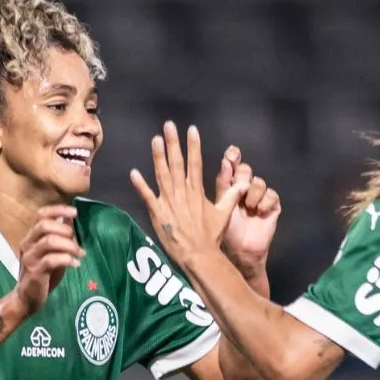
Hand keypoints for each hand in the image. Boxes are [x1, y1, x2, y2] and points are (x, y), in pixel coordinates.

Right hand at [11, 205, 82, 318]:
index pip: (41, 215)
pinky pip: (51, 260)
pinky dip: (67, 259)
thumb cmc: (42, 274)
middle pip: (44, 225)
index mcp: (31, 237)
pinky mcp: (34, 271)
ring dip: (68, 245)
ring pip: (49, 241)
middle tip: (76, 241)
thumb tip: (69, 219)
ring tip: (79, 254)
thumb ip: (59, 237)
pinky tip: (75, 264)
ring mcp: (29, 258)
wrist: (27, 298)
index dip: (58, 210)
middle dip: (65, 229)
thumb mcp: (52, 252)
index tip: (75, 212)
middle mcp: (27, 244)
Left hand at [129, 122, 248, 268]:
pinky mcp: (158, 213)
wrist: (199, 254)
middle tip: (169, 125)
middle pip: (177, 163)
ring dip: (158, 157)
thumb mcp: (223, 214)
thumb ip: (231, 196)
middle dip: (173, 143)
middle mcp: (182, 193)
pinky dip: (140, 185)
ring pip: (162, 175)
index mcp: (197, 191)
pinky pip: (147, 197)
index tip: (191, 129)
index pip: (195, 163)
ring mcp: (169, 202)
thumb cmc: (211, 236)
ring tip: (155, 139)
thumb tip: (244, 184)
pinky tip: (134, 172)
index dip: (193, 145)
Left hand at [217, 145, 281, 271]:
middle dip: (242, 178)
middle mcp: (245, 187)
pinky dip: (264, 203)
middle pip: (246, 169)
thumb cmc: (228, 228)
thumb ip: (224, 183)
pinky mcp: (272, 205)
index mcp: (230, 186)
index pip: (232, 165)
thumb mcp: (221, 204)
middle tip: (240, 190)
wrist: (242, 249)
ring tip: (249, 209)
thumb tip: (226, 161)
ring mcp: (260, 196)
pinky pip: (271, 194)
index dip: (233, 156)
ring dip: (252, 196)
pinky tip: (260, 213)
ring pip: (259, 182)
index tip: (231, 153)